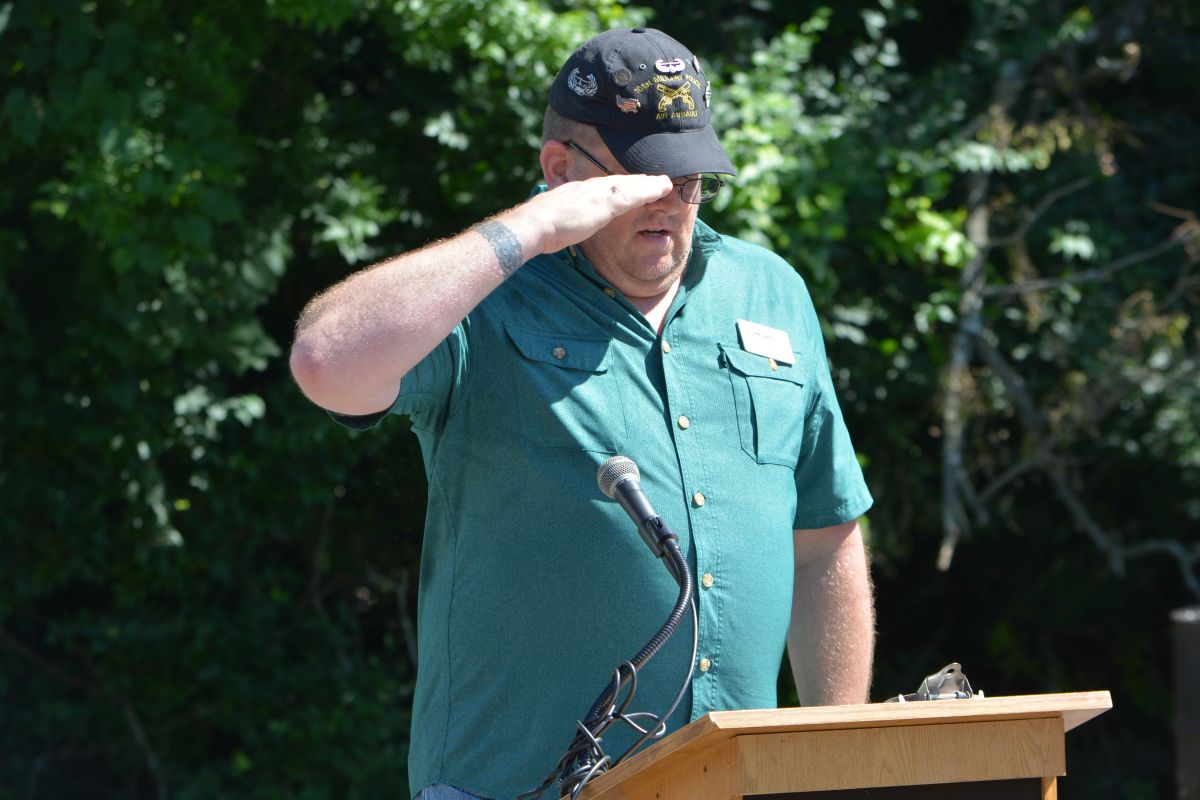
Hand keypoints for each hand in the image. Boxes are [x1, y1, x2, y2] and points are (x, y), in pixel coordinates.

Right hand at [515, 174, 674, 255]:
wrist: (533, 224)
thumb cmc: (537, 227)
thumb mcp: (553, 220)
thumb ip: (562, 219)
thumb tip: (559, 227)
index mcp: (576, 191)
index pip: (602, 186)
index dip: (620, 185)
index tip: (633, 185)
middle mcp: (588, 187)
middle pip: (618, 182)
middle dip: (637, 182)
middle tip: (656, 181)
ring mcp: (596, 194)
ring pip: (628, 185)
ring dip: (648, 184)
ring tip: (665, 183)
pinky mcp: (604, 204)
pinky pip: (630, 195)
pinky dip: (647, 191)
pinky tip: (660, 189)